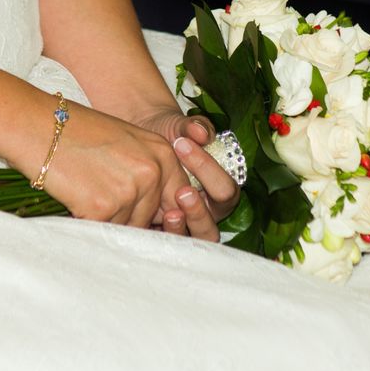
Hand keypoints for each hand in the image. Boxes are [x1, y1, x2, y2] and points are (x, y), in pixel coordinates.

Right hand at [5, 101, 217, 240]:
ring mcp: (129, 190)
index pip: (175, 197)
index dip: (157, 210)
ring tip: (83, 190)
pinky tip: (73, 197)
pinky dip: (86, 221)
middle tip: (99, 196)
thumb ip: (147, 170)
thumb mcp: (126, 142)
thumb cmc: (76, 131)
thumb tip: (160, 210)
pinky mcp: (103, 208)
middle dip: (126, 216)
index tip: (140, 213)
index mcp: (162, 153)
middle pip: (149, 217)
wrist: (36, 125)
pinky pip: (100, 231)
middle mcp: (152, 171)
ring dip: (105, 220)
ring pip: (124, 227)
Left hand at [135, 106, 240, 235]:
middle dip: (198, 210)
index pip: (225, 191)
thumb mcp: (182, 128)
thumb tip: (202, 133)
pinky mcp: (162, 233)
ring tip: (169, 212)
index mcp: (220, 191)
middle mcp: (206, 213)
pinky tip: (144, 218)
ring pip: (190, 241)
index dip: (208, 170)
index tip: (183, 143)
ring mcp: (185, 227)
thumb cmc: (172, 137)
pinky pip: (164, 242)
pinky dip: (156, 234)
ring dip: (182, 228)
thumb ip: (194, 127)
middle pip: (213, 226)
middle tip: (183, 191)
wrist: (146, 137)